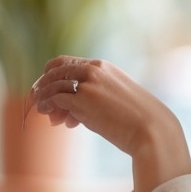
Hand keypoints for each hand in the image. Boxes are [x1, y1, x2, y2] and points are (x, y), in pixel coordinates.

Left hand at [29, 56, 190, 191]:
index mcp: (103, 66)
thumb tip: (70, 113)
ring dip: (44, 98)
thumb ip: (93, 98)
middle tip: (39, 100)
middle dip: (43, 84)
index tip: (47, 88)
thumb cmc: (136, 119)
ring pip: (52, 84)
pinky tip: (50, 116)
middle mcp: (93, 69)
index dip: (52, 74)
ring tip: (43, 111)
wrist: (151, 129)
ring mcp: (88, 83)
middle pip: (55, 69)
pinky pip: (55, 99)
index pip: (66, 62)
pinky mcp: (83, 100)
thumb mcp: (115, 98)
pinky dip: (48, 107)